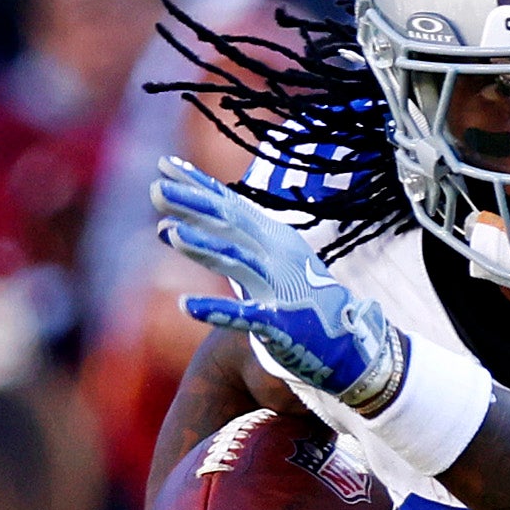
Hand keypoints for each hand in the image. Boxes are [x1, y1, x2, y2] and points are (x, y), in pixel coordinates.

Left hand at [154, 158, 407, 413]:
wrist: (352, 344)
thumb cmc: (301, 299)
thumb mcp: (262, 264)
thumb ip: (215, 245)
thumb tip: (164, 227)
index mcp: (274, 239)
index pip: (232, 206)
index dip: (199, 186)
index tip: (165, 165)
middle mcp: (278, 256)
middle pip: (232, 225)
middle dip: (195, 206)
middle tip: (157, 190)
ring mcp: (281, 288)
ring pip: (238, 261)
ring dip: (205, 247)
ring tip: (170, 233)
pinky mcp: (281, 325)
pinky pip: (246, 315)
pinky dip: (216, 311)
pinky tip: (186, 306)